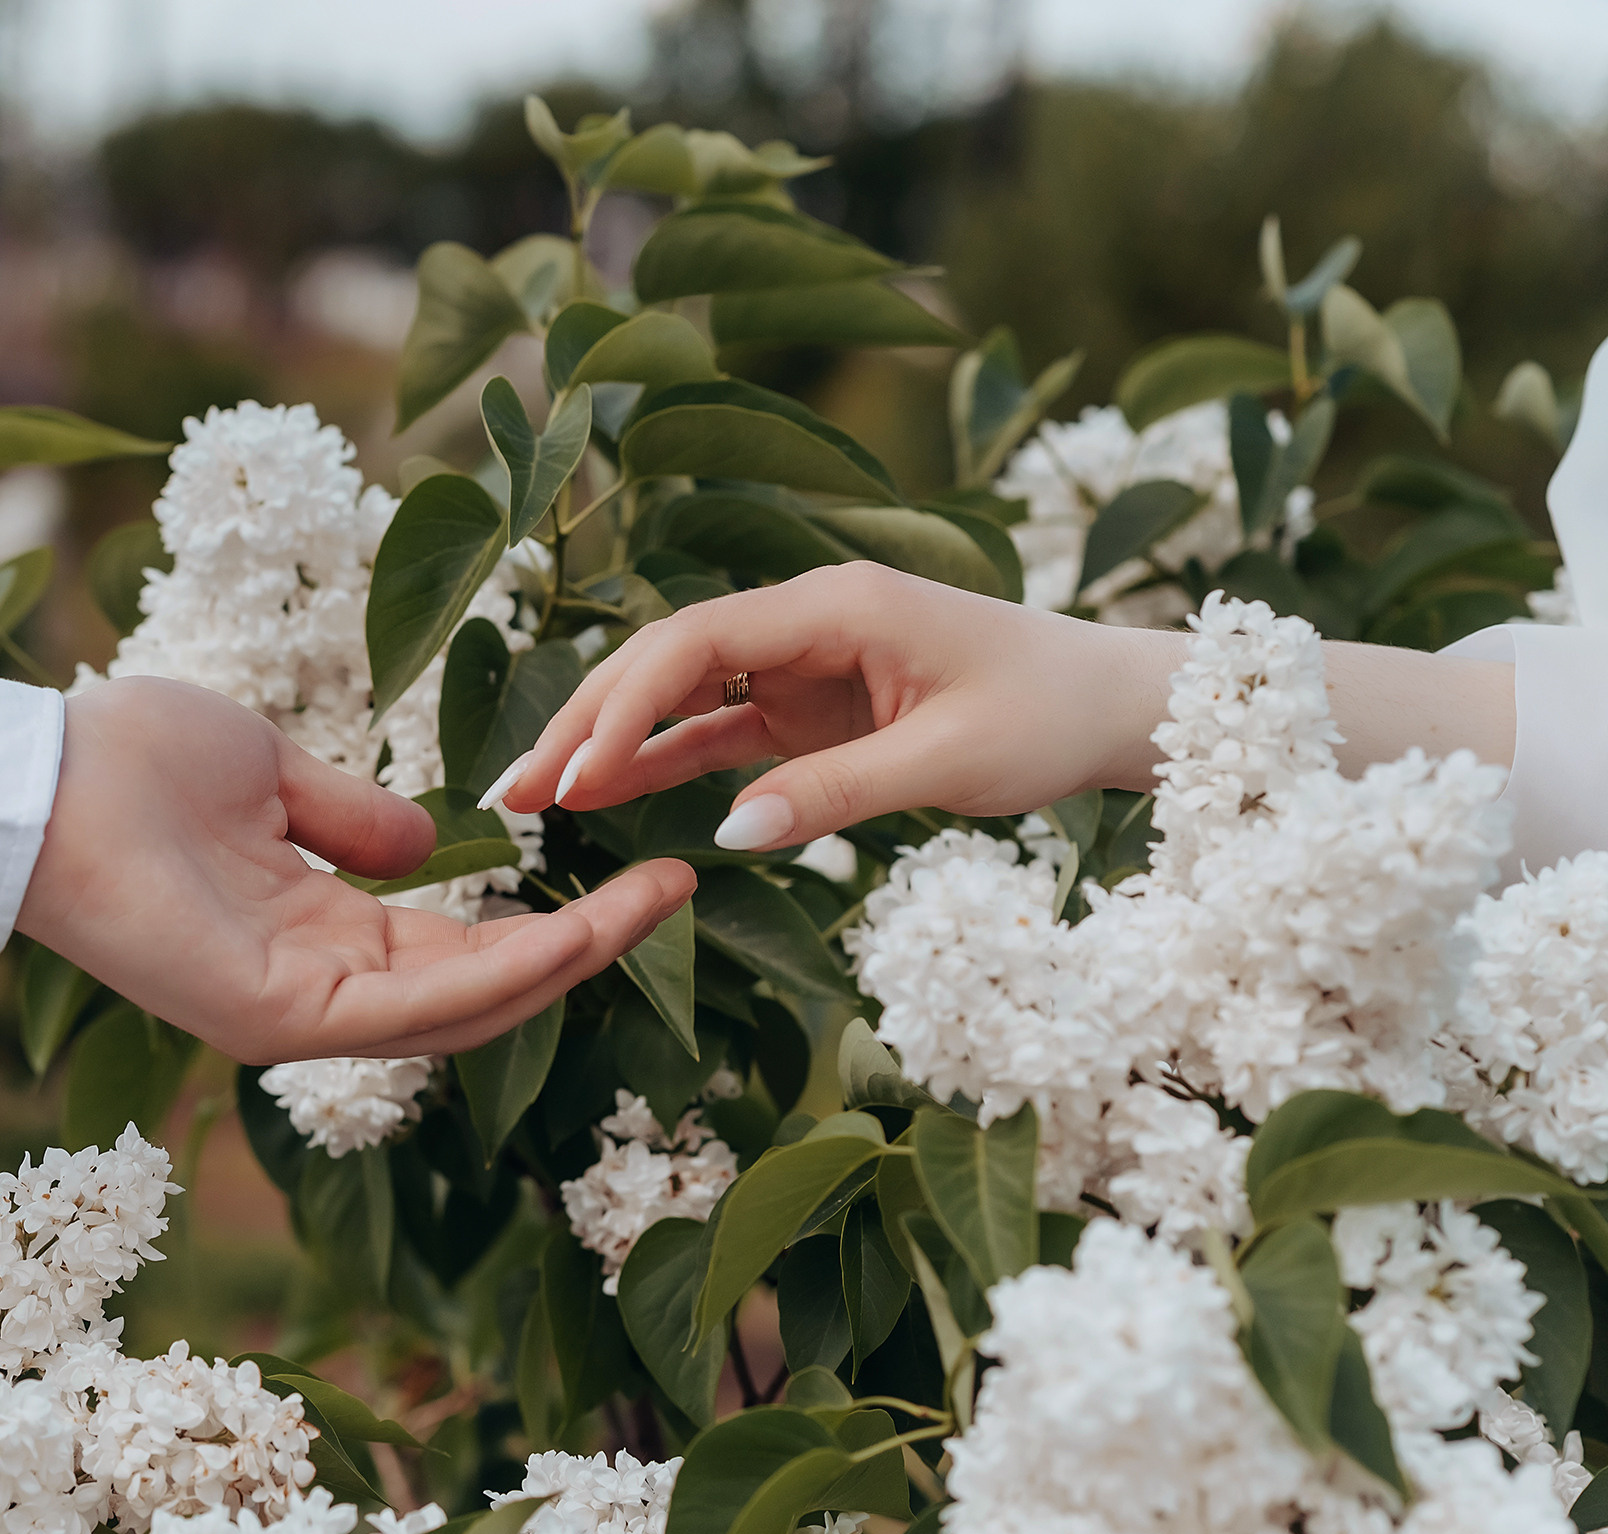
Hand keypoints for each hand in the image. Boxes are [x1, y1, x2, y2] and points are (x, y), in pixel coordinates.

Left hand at [16, 677, 696, 1062]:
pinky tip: (575, 932)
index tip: (631, 871)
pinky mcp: (274, 1018)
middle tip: (675, 891)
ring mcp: (293, 1013)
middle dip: (583, 946)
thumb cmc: (127, 760)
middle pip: (477, 990)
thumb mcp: (270, 774)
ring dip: (567, 961)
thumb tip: (431, 845)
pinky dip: (502, 974)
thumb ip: (351, 818)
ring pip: (463, 1009)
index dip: (545, 919)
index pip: (451, 946)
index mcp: (310, 930)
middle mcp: (310, 986)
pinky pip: (413, 1006)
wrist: (38, 773)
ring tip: (654, 905)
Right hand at [494, 563, 1516, 852]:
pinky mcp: (808, 708)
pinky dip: (661, 761)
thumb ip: (836, 795)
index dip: (624, 706)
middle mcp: (804, 622)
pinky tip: (601, 797)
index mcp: (834, 607)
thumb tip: (729, 835)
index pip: (697, 643)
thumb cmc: (1044, 717)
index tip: (576, 774)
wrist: (1109, 708)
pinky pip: (716, 730)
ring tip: (532, 798)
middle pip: (666, 662)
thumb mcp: (946, 762)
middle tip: (513, 788)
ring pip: (677, 695)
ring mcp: (800, 665)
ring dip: (608, 744)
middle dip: (587, 724)